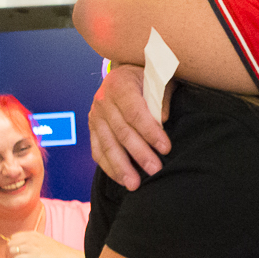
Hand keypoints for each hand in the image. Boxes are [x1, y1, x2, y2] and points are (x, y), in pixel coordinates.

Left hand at [6, 231, 84, 257]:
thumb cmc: (57, 254)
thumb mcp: (44, 243)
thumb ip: (33, 244)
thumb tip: (22, 250)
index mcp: (34, 234)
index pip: (14, 237)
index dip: (12, 246)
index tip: (14, 254)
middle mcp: (31, 239)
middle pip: (10, 243)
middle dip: (8, 253)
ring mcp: (31, 247)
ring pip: (11, 251)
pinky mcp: (31, 257)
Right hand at [89, 62, 171, 188]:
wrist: (127, 72)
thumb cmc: (149, 76)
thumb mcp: (160, 79)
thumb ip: (161, 99)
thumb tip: (162, 121)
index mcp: (120, 84)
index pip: (135, 113)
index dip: (150, 132)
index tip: (166, 149)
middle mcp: (103, 100)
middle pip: (121, 132)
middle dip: (139, 154)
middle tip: (155, 170)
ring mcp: (95, 115)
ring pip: (107, 145)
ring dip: (121, 167)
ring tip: (135, 185)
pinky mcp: (92, 128)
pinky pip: (97, 151)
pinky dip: (109, 167)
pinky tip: (121, 180)